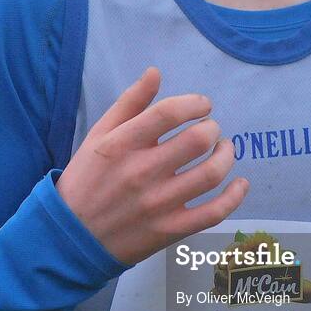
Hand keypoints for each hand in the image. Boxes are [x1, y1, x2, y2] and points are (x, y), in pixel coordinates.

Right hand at [56, 67, 247, 264]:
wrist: (70, 239)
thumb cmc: (86, 180)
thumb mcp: (98, 135)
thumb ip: (129, 103)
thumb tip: (156, 72)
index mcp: (122, 145)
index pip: (169, 113)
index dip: (195, 103)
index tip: (202, 105)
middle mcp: (142, 172)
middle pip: (197, 140)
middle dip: (212, 128)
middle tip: (210, 129)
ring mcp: (158, 204)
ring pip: (211, 174)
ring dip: (226, 156)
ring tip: (223, 150)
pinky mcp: (170, 230)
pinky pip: (213, 213)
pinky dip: (234, 196)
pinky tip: (240, 184)